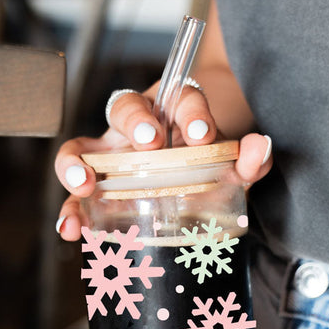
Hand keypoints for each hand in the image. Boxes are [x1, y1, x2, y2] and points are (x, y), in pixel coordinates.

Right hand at [53, 84, 272, 241]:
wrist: (186, 177)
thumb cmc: (203, 164)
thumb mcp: (228, 163)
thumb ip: (247, 159)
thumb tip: (259, 148)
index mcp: (171, 112)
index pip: (178, 98)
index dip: (190, 111)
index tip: (202, 134)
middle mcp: (135, 128)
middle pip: (124, 108)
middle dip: (135, 122)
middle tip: (151, 143)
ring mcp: (110, 157)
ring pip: (82, 148)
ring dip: (76, 164)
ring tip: (83, 185)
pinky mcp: (96, 190)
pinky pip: (76, 197)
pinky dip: (71, 212)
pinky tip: (70, 229)